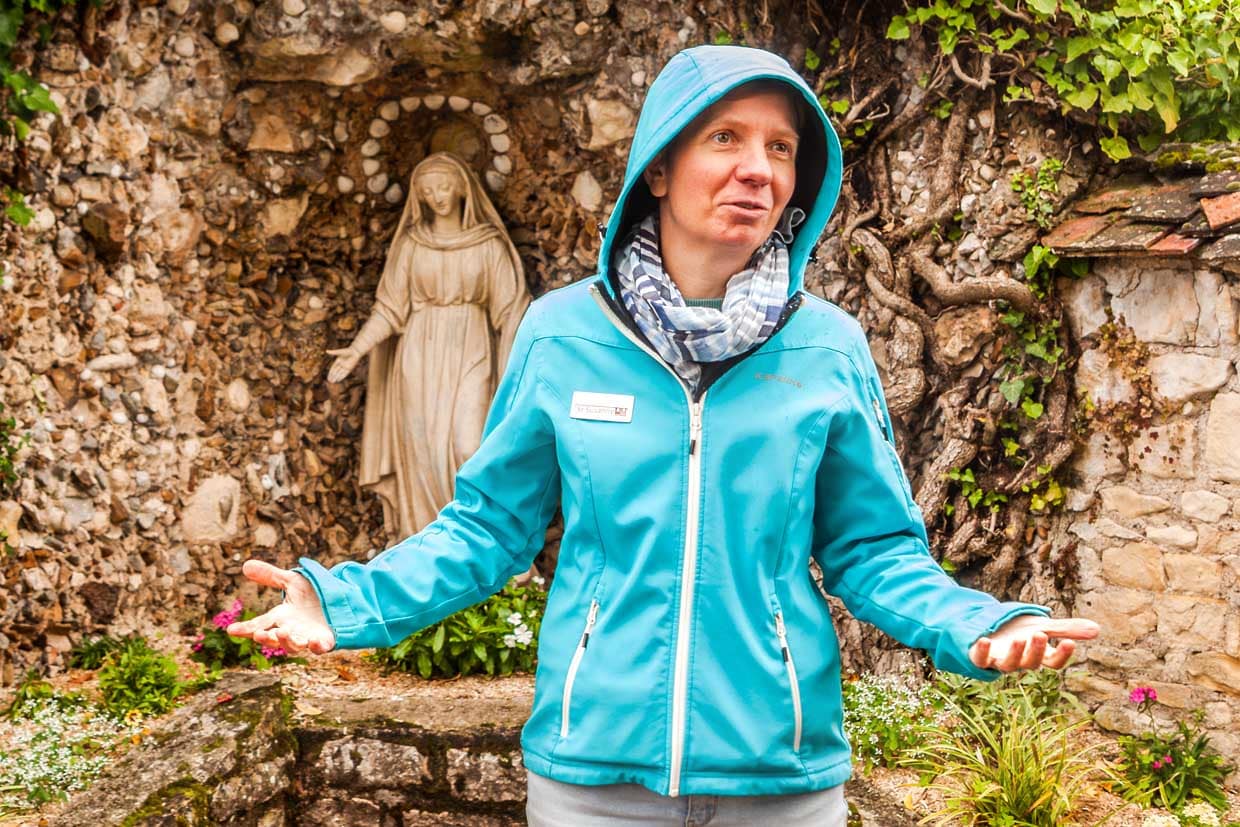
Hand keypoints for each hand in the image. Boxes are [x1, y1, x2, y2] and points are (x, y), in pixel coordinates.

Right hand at [226, 559, 335, 654]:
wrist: (341, 601)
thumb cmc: (313, 594)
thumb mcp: (292, 581)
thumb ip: (270, 576)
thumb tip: (245, 565)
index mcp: (281, 617)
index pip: (259, 624)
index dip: (245, 629)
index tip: (231, 630)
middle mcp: (291, 630)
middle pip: (274, 638)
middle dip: (265, 638)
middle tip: (257, 634)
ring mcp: (307, 638)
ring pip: (293, 646)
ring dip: (286, 641)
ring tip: (281, 632)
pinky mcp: (325, 641)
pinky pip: (320, 648)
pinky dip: (316, 647)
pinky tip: (313, 642)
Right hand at [326, 347, 361, 382]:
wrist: (356, 352)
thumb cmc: (348, 350)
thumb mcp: (340, 352)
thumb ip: (333, 352)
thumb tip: (326, 351)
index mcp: (338, 361)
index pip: (333, 368)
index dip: (330, 373)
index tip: (328, 376)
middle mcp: (341, 365)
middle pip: (336, 372)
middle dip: (333, 376)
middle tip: (329, 381)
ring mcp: (345, 367)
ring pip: (340, 374)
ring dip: (336, 378)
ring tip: (332, 382)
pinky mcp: (350, 369)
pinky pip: (345, 374)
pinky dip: (341, 377)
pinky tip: (338, 380)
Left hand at [968, 615, 1098, 672]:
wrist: (988, 629)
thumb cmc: (1019, 630)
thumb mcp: (1043, 626)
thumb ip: (1066, 629)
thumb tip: (1098, 629)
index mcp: (1036, 655)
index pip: (1053, 662)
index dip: (1062, 655)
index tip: (1069, 642)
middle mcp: (1019, 661)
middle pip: (1031, 663)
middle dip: (1036, 650)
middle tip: (1041, 634)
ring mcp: (999, 660)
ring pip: (1009, 664)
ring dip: (1015, 653)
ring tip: (1020, 639)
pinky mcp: (980, 657)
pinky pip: (981, 658)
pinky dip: (983, 651)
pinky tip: (985, 640)